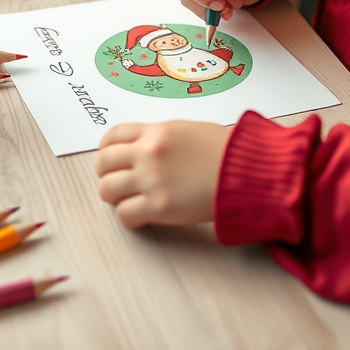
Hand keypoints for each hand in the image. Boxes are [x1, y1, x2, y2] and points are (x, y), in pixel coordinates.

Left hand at [94, 121, 230, 227]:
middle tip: (117, 182)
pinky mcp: (159, 206)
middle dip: (106, 174)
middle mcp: (148, 153)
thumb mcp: (188, 131)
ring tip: (129, 200)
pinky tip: (141, 217)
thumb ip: (161, 138)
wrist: (246, 171)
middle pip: (103, 162)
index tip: (111, 159)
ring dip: (115, 197)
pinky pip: (124, 214)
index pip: (112, 136)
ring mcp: (151, 179)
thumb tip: (145, 148)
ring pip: (107, 189)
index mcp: (156, 131)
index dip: (107, 150)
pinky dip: (129, 218)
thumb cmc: (226, 151)